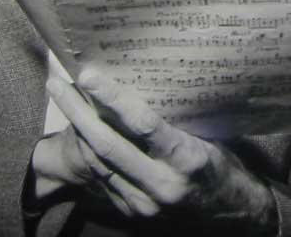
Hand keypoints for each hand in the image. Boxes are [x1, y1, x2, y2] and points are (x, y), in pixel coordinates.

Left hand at [30, 67, 277, 233]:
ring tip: (64, 99)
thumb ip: (176, 121)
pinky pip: (102, 179)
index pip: (142, 124)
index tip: (88, 75)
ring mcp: (144, 203)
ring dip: (76, 130)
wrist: (233, 215)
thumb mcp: (209, 137)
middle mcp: (161, 184)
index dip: (112, 99)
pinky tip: (80, 130)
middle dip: (77, 112)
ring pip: (98, 163)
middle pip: (107, 145)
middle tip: (57, 82)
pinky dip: (89, 152)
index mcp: (186, 159)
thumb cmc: (224, 165)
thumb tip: (144, 83)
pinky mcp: (133, 213)